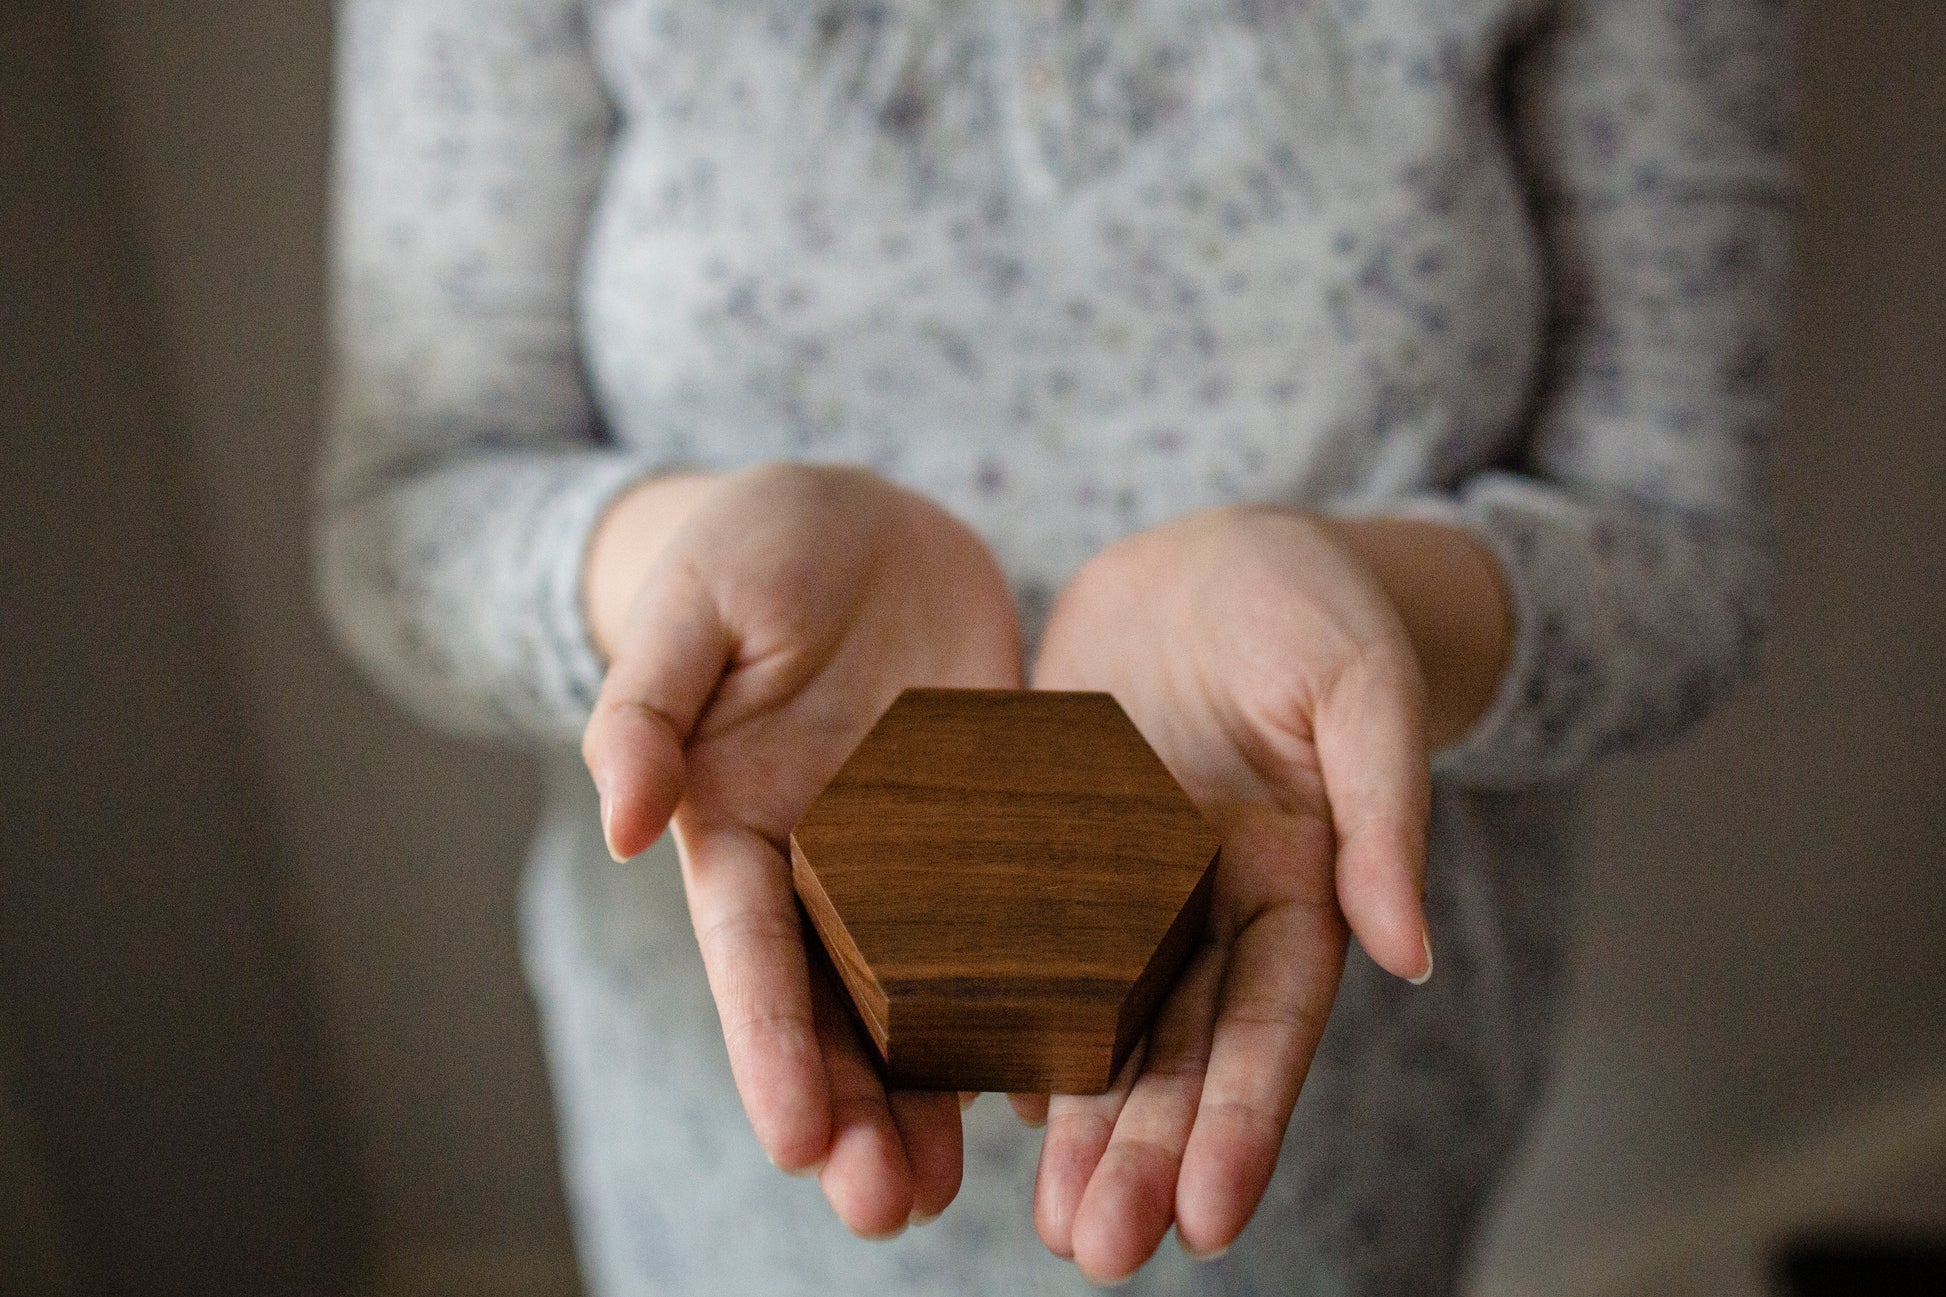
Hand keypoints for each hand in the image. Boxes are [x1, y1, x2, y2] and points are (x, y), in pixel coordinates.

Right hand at [581, 462, 1022, 1236]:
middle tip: (893, 1209)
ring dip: (938, 1088)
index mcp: (738, 824)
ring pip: (927, 990)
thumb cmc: (751, 547)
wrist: (860, 518)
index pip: (750, 952)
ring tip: (957, 1191)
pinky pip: (1020, 917)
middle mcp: (826, 861)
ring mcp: (916, 853)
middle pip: (837, 1006)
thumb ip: (649, 709)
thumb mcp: (692, 609)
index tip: (795, 1142)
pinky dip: (1037, 993)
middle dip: (858, 1110)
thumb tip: (623, 822)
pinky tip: (1072, 1071)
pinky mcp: (998, 822)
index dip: (769, 1046)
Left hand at [1017, 505, 1507, 1280]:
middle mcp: (1207, 907)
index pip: (1273, 1022)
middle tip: (1098, 1250)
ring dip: (1078, 1124)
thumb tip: (1408, 954)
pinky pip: (1023, 943)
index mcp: (1294, 881)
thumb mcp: (1358, 685)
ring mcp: (1128, 886)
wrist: (1211, 556)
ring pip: (1101, 1024)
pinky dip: (1005, 1017)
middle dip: (1145, 1151)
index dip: (1243, 1119)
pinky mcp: (1054, 847)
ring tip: (1049, 1222)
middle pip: (1180, 1051)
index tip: (1209, 1218)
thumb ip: (1381, 811)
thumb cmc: (1309, 603)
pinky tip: (969, 1093)